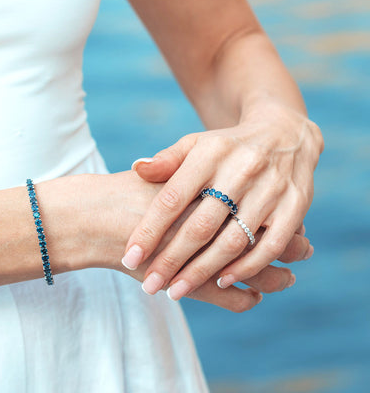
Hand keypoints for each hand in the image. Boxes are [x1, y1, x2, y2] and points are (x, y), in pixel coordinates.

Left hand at [121, 103, 322, 299]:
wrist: (285, 135)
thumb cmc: (228, 147)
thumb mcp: (197, 144)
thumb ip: (167, 160)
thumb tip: (137, 169)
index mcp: (209, 154)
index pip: (173, 198)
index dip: (149, 231)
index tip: (130, 258)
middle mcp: (241, 171)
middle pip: (200, 226)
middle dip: (172, 260)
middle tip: (150, 285)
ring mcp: (270, 190)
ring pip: (233, 241)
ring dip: (203, 271)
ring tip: (177, 291)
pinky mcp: (295, 205)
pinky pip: (271, 245)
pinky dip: (247, 267)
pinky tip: (222, 282)